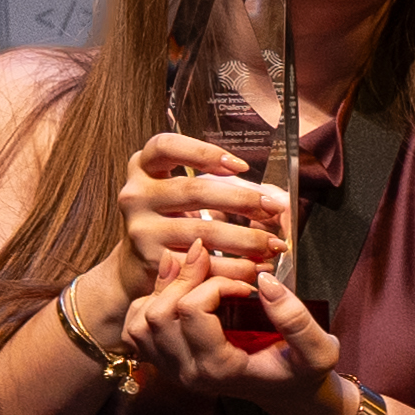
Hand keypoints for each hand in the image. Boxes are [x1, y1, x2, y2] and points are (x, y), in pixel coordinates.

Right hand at [114, 129, 286, 306]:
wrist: (137, 264)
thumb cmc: (171, 220)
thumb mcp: (183, 193)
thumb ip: (222, 186)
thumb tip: (278, 199)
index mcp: (143, 168)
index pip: (165, 146)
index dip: (204, 153)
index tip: (241, 166)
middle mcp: (136, 195)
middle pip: (194, 191)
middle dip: (242, 200)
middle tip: (274, 209)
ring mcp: (140, 228)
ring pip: (203, 231)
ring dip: (246, 239)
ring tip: (274, 245)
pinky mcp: (151, 260)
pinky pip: (201, 263)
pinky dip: (234, 267)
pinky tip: (255, 267)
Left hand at [126, 244, 340, 412]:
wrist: (287, 393)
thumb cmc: (302, 371)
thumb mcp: (319, 349)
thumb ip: (296, 319)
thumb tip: (263, 281)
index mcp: (219, 369)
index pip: (192, 312)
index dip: (216, 284)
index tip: (246, 284)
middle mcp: (187, 373)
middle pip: (159, 314)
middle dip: (184, 279)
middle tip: (211, 262)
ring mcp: (171, 370)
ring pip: (141, 320)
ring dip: (162, 290)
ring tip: (191, 272)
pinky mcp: (164, 363)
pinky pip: (136, 329)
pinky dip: (150, 304)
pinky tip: (177, 292)